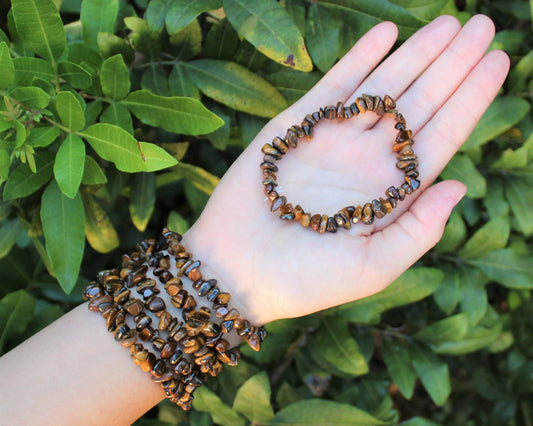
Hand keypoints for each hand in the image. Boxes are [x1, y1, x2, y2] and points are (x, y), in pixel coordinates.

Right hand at [184, 15, 508, 324]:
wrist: (237, 271)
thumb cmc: (305, 280)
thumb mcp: (374, 267)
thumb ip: (419, 228)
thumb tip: (459, 185)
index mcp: (390, 193)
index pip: (440, 137)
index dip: (470, 100)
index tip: (497, 62)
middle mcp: (367, 161)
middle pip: (419, 104)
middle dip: (451, 64)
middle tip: (482, 26)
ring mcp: (332, 141)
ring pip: (383, 87)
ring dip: (415, 53)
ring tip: (449, 23)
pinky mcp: (295, 129)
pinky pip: (334, 86)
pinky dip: (359, 59)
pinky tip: (387, 33)